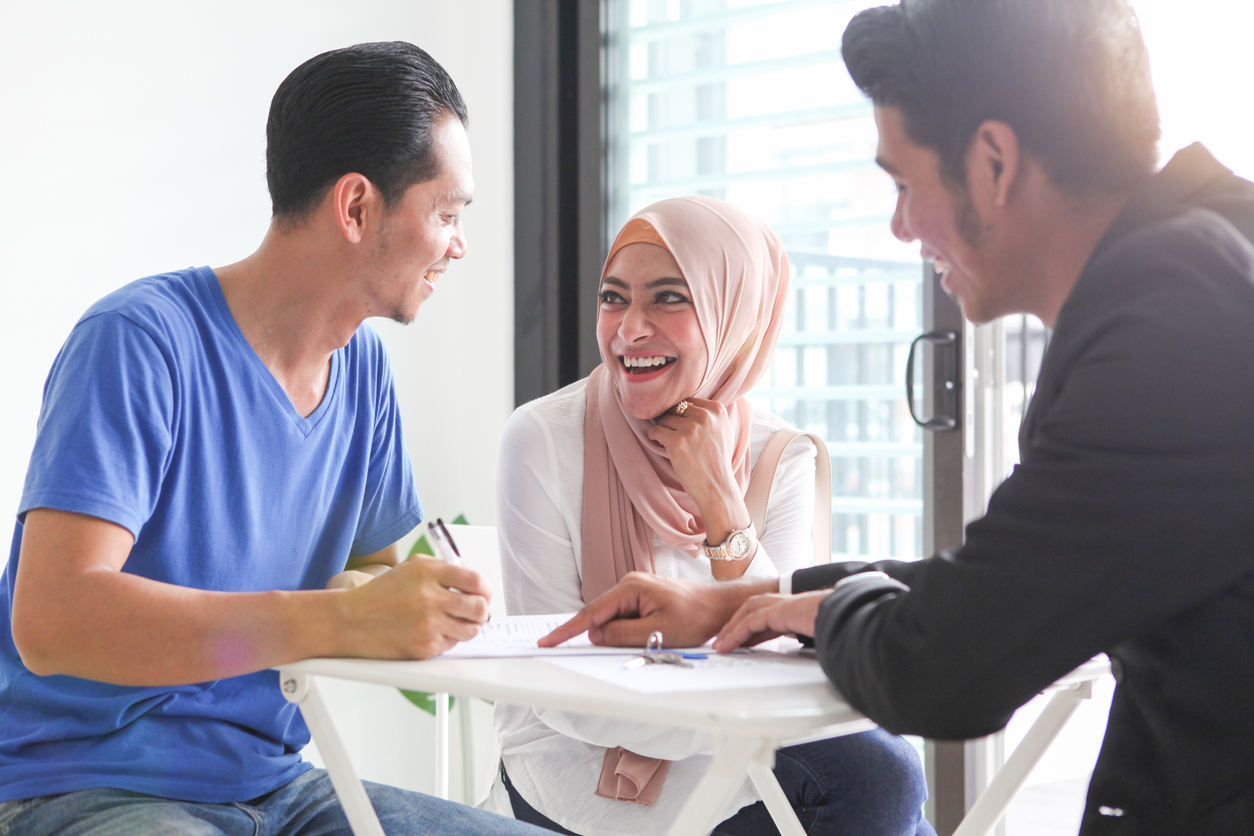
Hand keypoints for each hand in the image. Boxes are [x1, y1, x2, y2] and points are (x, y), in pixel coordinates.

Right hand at [335, 556, 491, 659]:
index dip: (484, 589)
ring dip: (467, 627)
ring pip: (470, 630)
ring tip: (453, 622)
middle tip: (475, 611)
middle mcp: (429, 597)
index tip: (483, 593)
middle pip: (479, 608)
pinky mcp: (424, 647)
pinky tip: (430, 631)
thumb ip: (444, 570)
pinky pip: (451, 645)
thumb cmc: (381, 594)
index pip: (474, 580)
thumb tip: (473, 583)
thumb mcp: (412, 568)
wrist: (351, 620)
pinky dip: (446, 639)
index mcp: (428, 573)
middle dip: (481, 611)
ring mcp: (427, 624)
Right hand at [539, 572, 777, 647]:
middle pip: (600, 617)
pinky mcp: (643, 601)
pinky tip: (643, 639)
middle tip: (598, 648)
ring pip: (613, 621)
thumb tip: (596, 634)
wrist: (721, 607)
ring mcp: (636, 592)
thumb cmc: (696, 617)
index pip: (591, 613)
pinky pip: (625, 620)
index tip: (547, 640)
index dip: (567, 630)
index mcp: (630, 588)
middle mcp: (630, 585)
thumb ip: (622, 634)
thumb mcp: (658, 633)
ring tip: (649, 640)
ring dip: (618, 637)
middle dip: (595, 635)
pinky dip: (626, 633)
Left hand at [648, 397, 752, 578]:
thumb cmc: (716, 461)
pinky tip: (662, 446)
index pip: (689, 401)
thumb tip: (685, 402)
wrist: (717, 488)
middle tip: (674, 437)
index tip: (682, 428)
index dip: (681, 415)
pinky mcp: (677, 441)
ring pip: (664, 419)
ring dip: (663, 431)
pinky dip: (654, 438)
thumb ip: (710, 414)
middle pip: (675, 408)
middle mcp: (705, 415)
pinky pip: (656, 430)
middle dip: (671, 421)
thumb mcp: (722, 430)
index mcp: (717, 410)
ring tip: (671, 445)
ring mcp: (691, 428)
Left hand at [713, 589, 831, 652]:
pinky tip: (727, 644)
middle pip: (753, 610)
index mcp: (797, 609)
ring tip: (720, 645)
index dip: (752, 629)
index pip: (768, 617)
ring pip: (747, 613)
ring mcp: (782, 604)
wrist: (847, 616)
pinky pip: (750, 622)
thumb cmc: (841, 626)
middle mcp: (787, 604)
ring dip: (731, 629)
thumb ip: (814, 644)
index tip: (743, 641)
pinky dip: (736, 633)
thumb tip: (823, 662)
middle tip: (724, 640)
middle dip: (736, 624)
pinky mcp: (777, 610)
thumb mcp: (823, 638)